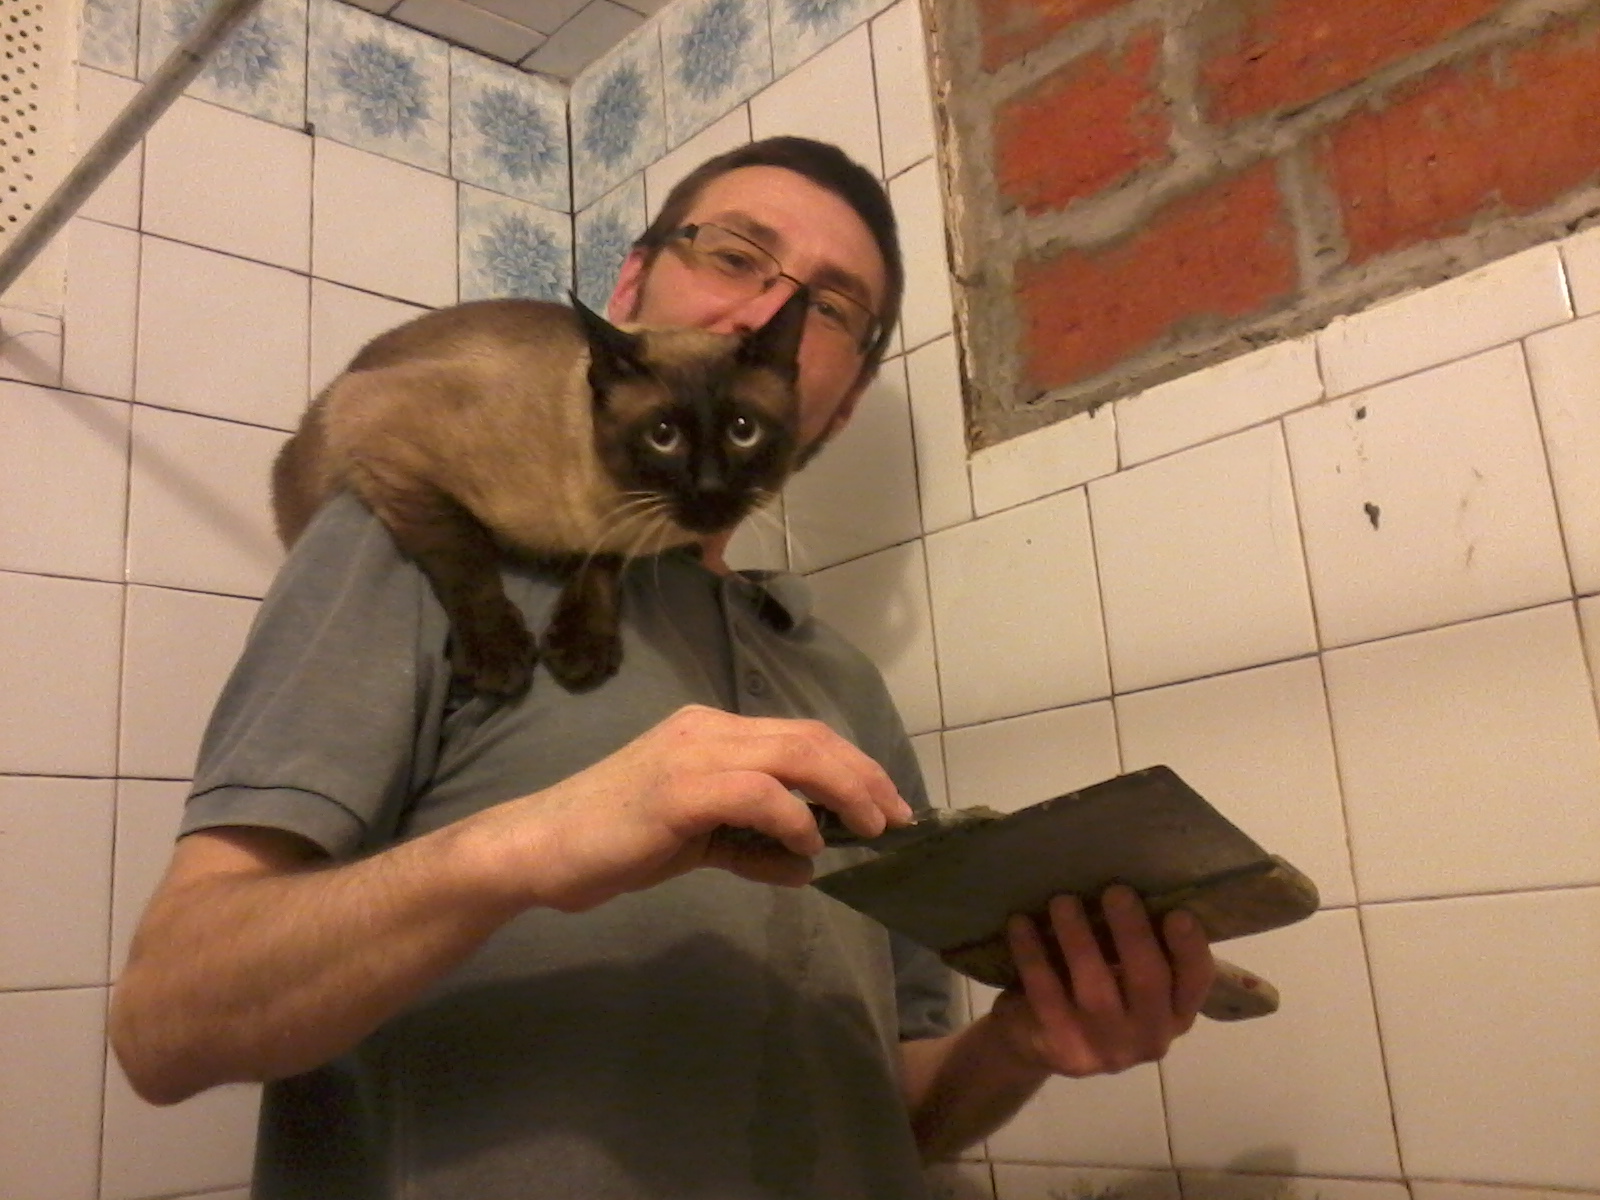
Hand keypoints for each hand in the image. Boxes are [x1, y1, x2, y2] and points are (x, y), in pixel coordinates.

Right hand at [461, 704, 912, 912]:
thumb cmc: (613, 843)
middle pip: (808, 737)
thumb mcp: (697, 842)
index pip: (799, 735)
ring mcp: (692, 753)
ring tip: (870, 829)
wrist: (539, 849)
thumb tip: (808, 864)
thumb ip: (751, 846)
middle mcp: (707, 729)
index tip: (888, 806)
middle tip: (896, 818)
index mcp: (711, 732)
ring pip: (793, 754)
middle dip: (863, 776)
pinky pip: (756, 792)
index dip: (852, 766)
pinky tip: (806, 846)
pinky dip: (792, 817)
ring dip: (843, 791)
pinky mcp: (678, 788)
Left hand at [988, 885, 1214, 1076]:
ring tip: (1062, 901)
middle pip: (1148, 982)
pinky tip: (1020, 924)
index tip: (1178, 913)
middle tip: (1115, 891)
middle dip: (1132, 933)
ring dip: (1079, 939)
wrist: (1033, 1042)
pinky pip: (1046, 995)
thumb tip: (1134, 883)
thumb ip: (1135, 945)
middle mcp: (1150, 1037)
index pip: (1195, 982)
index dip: (1190, 949)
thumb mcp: (1122, 974)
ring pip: (1095, 989)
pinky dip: (1032, 955)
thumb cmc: (1091, 991)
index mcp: (1175, 1013)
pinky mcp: (1065, 1049)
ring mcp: (1108, 1050)